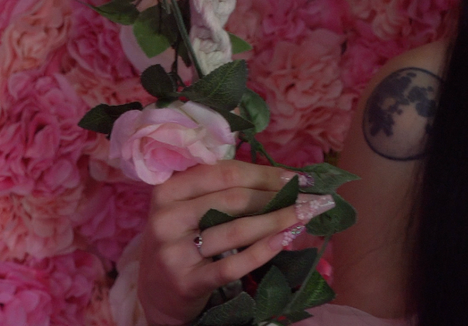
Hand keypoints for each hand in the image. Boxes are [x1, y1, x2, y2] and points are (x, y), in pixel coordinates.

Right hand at [137, 160, 333, 325]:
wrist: (157, 294)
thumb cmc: (183, 242)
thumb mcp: (187, 209)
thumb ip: (218, 189)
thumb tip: (279, 177)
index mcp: (167, 190)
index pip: (223, 173)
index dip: (263, 173)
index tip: (296, 177)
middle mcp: (166, 218)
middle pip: (232, 199)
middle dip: (277, 196)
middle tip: (310, 197)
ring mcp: (174, 252)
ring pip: (236, 229)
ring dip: (277, 220)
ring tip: (305, 215)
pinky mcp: (186, 281)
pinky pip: (233, 264)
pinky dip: (263, 250)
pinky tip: (285, 240)